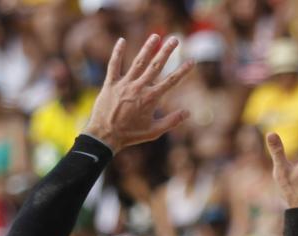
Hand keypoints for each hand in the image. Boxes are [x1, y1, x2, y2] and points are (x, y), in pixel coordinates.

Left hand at [82, 35, 192, 151]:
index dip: (183, 71)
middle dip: (166, 52)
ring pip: (138, 62)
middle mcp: (138, 88)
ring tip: (155, 36)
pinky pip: (114, 65)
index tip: (192, 61)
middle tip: (175, 39)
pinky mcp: (110, 84)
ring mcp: (124, 84)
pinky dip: (117, 53)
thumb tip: (188, 112)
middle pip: (156, 66)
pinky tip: (122, 40)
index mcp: (151, 99)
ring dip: (147, 48)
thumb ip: (171, 121)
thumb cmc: (131, 135)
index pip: (171, 81)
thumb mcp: (154, 131)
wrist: (105, 136)